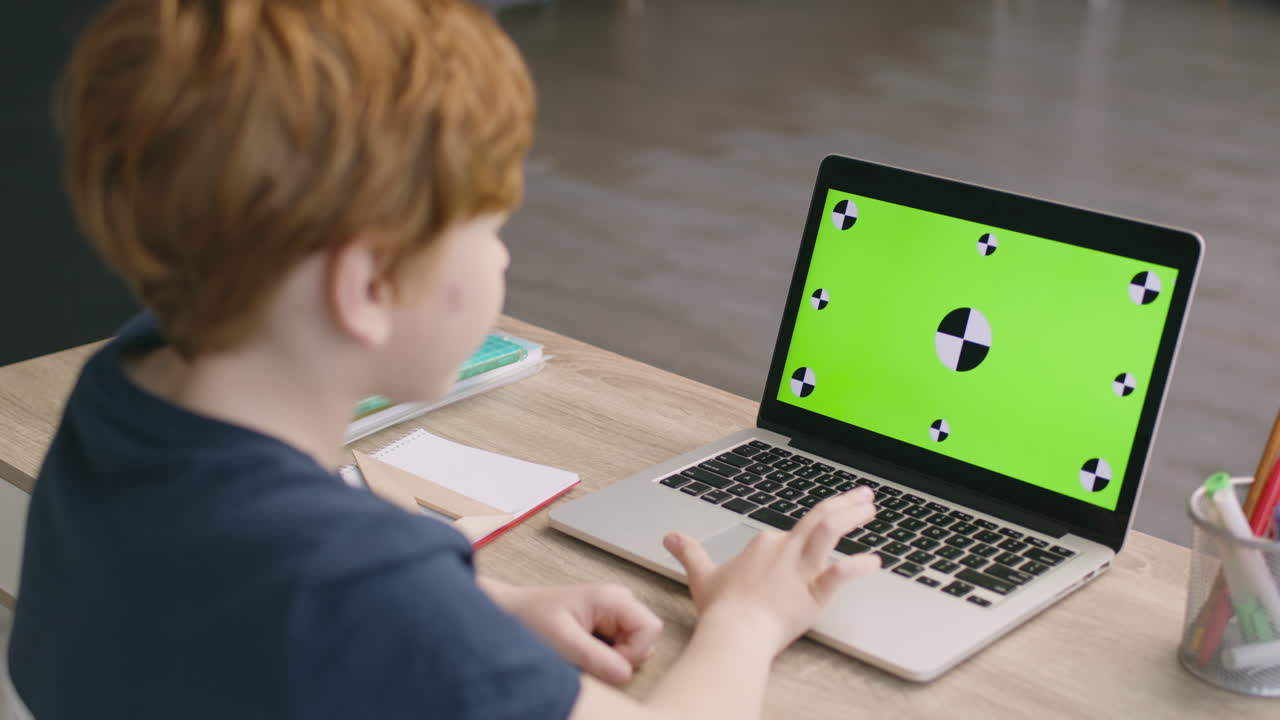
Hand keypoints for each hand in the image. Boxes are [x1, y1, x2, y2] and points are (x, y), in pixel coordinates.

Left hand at [480, 580, 662, 686]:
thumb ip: (595, 657)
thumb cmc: (530, 618)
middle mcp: (619, 602)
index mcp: (613, 597)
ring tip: (582, 654)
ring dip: (613, 660)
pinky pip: (621, 650)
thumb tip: (625, 674)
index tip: (605, 662)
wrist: (510, 613)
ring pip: (635, 648)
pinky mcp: (606, 627)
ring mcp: (614, 615)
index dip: (633, 653)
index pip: (651, 629)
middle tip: (590, 658)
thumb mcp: (562, 640)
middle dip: (624, 658)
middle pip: (646, 640)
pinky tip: (583, 653)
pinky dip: (605, 659)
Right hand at [663, 487, 878, 655]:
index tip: (825, 518)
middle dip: (845, 503)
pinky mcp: (815, 594)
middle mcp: (786, 550)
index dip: (810, 524)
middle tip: (864, 495)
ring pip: (830, 532)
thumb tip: (669, 537)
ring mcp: (801, 570)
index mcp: (764, 545)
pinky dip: (859, 566)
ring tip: (870, 508)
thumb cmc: (720, 609)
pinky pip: (841, 575)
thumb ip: (688, 552)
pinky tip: (875, 560)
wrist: (733, 632)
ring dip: (853, 517)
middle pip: (818, 518)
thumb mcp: (701, 575)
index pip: (791, 531)